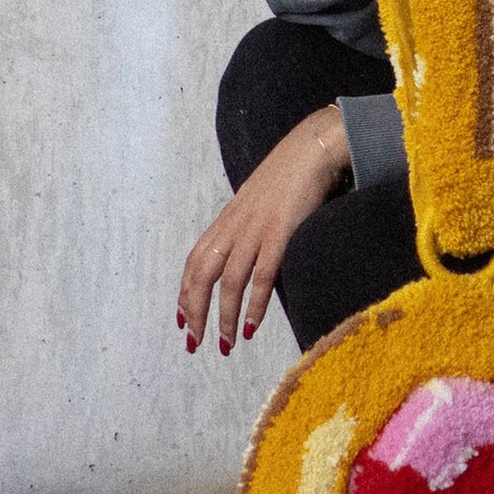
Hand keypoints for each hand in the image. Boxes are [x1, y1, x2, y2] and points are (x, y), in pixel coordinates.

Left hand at [177, 105, 351, 355]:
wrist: (310, 149)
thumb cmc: (289, 178)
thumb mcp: (259, 205)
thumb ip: (248, 230)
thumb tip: (248, 259)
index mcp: (227, 221)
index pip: (194, 263)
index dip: (185, 293)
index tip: (183, 321)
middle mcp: (234, 227)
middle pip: (201, 276)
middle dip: (194, 312)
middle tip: (194, 343)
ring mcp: (255, 230)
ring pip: (229, 282)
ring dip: (224, 317)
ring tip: (226, 344)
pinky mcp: (280, 232)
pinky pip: (262, 275)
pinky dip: (255, 304)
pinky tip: (252, 326)